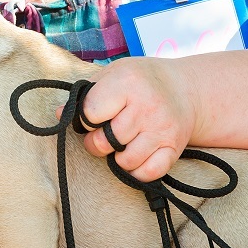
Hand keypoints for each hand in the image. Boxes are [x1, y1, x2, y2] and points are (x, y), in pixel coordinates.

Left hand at [78, 57, 197, 181]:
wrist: (186, 87)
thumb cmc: (141, 80)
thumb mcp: (113, 74)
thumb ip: (86, 94)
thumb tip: (61, 115)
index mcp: (127, 82)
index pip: (90, 113)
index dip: (84, 119)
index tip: (91, 117)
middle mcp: (146, 106)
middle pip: (106, 141)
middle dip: (96, 143)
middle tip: (100, 137)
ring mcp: (162, 128)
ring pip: (126, 161)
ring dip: (117, 159)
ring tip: (119, 146)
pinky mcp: (174, 147)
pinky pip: (149, 173)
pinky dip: (137, 173)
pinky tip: (134, 159)